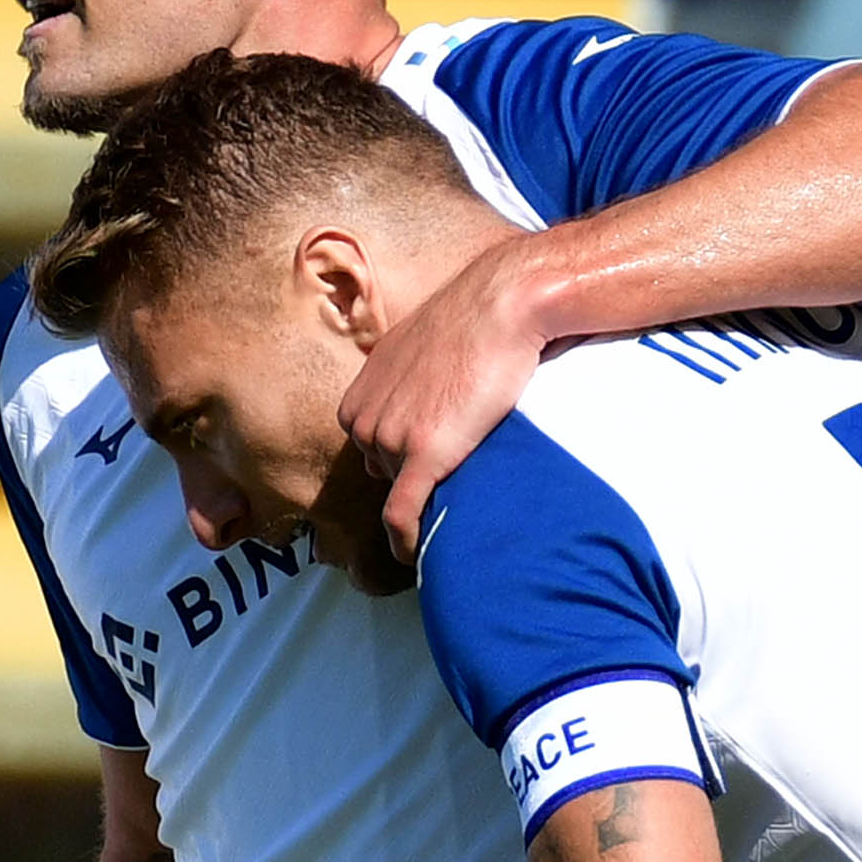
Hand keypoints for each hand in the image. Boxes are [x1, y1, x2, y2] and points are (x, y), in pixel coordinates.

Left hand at [337, 232, 565, 553]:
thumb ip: (401, 382)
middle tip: (452, 479)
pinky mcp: (424, 454)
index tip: (422, 472)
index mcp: (359, 396)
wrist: (501, 305)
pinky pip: (403, 514)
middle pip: (386, 470)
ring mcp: (391, 438)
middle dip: (414, 475)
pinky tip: (415, 556)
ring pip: (402, 489)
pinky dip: (406, 541)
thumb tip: (411, 408)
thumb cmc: (470, 319)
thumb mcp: (414, 349)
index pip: (372, 448)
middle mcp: (366, 419)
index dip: (399, 459)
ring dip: (426, 499)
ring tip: (458, 502)